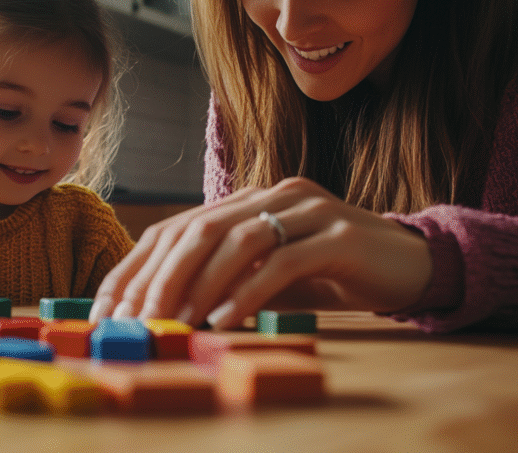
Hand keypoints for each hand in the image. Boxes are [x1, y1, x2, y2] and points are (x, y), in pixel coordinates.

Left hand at [90, 177, 431, 328]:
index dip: (139, 266)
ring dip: (201, 286)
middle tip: (139, 320)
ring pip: (238, 240)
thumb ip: (226, 281)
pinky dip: (248, 293)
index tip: (111, 307)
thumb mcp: (267, 274)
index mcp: (249, 198)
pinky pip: (283, 261)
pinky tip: (226, 319)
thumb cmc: (328, 272)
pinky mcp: (338, 234)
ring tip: (177, 323)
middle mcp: (273, 194)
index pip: (178, 227)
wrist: (407, 263)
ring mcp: (308, 209)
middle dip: (162, 278)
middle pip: (200, 229)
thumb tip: (165, 313)